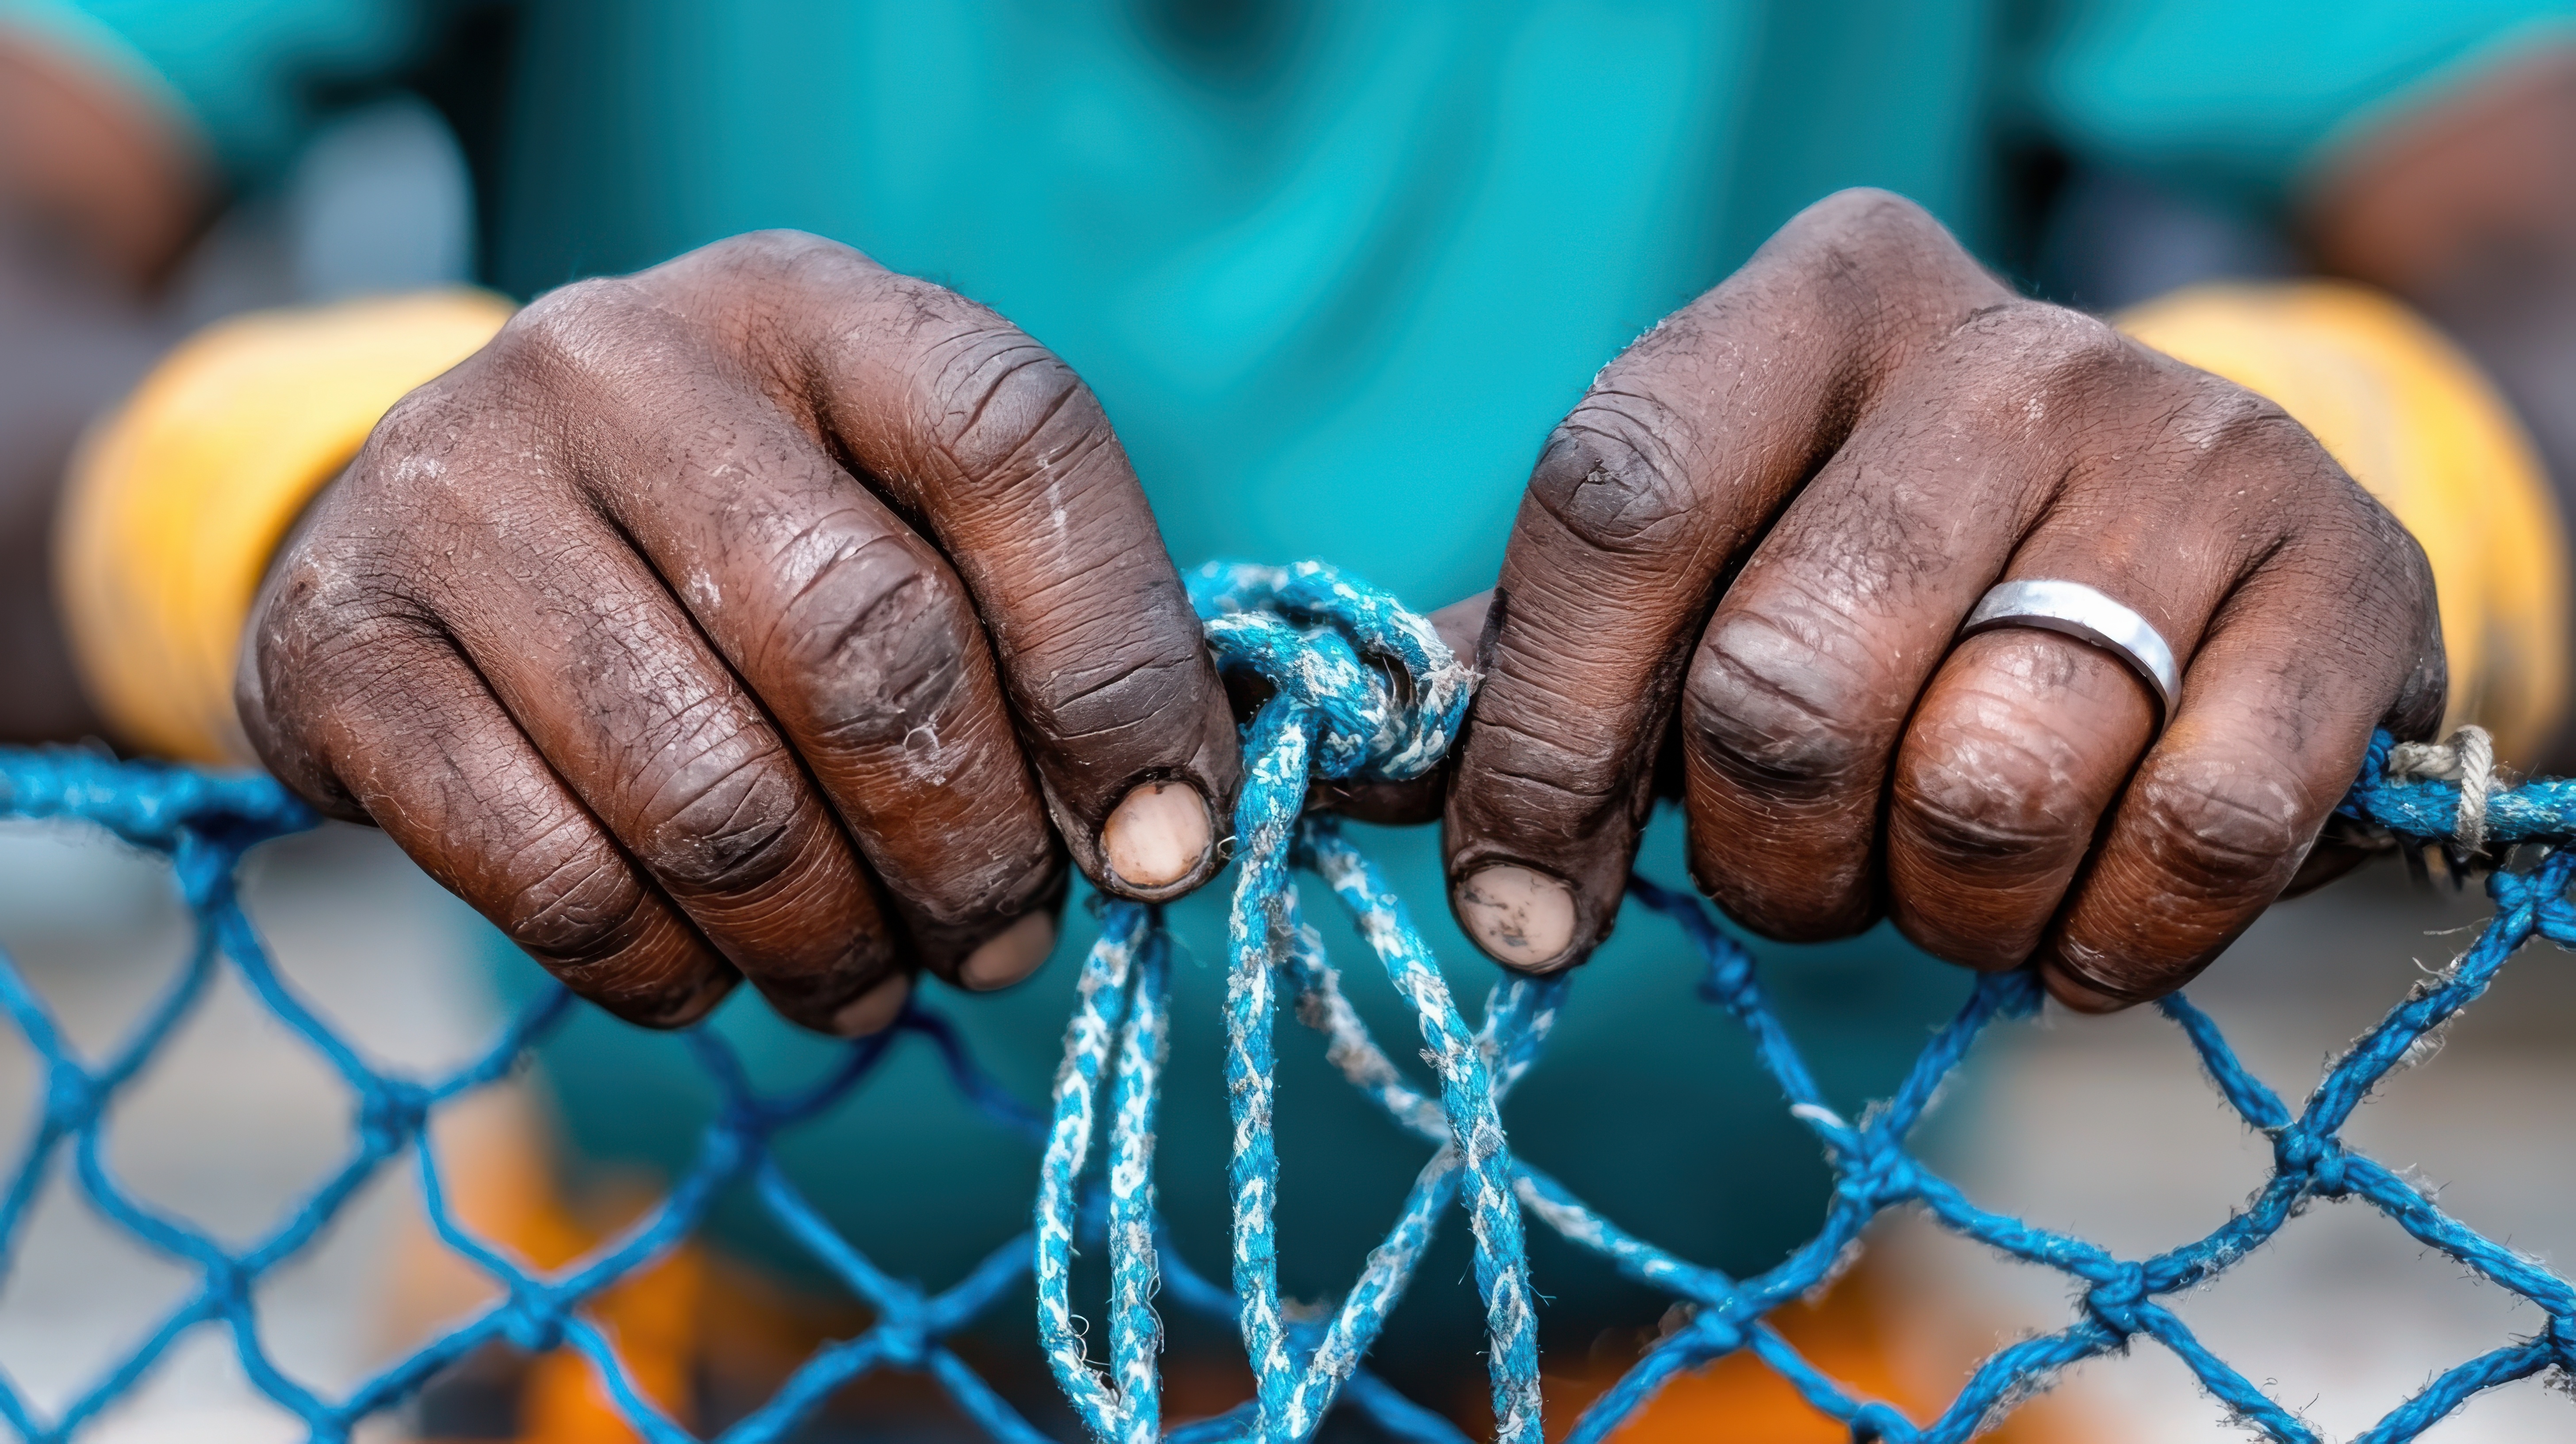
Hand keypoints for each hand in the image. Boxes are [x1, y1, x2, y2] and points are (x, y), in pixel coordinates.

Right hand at [241, 233, 1237, 1032]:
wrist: (433, 527)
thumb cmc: (732, 544)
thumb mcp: (894, 520)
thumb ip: (1047, 640)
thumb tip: (1172, 837)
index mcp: (810, 306)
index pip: (1014, 442)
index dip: (1117, 665)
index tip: (1163, 839)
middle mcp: (620, 363)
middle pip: (867, 644)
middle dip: (972, 849)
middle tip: (1002, 940)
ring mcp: (456, 495)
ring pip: (717, 800)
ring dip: (834, 941)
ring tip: (874, 981)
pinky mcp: (341, 654)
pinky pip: (561, 882)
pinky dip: (674, 972)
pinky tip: (718, 971)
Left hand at [1440, 189, 2443, 1009]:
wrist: (2202, 559)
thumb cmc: (1897, 584)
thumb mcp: (1710, 576)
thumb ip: (1535, 664)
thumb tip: (1339, 767)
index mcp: (1806, 310)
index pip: (1615, 504)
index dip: (1544, 736)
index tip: (1521, 899)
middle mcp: (2004, 350)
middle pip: (1786, 687)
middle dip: (1767, 855)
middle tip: (1806, 862)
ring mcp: (2193, 455)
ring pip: (1985, 789)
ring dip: (1937, 904)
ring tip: (1953, 863)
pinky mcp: (2345, 587)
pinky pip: (2186, 840)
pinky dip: (2106, 936)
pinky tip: (2086, 903)